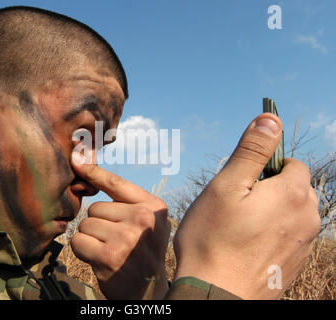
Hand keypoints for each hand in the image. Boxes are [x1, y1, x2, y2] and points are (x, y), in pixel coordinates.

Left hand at [70, 152, 170, 298]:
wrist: (149, 289)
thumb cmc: (143, 250)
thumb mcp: (145, 220)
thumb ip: (123, 198)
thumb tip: (84, 166)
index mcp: (153, 207)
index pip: (116, 183)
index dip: (93, 172)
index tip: (76, 158)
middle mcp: (143, 219)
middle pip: (95, 208)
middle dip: (98, 224)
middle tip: (115, 240)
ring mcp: (127, 237)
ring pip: (85, 224)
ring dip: (91, 238)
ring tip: (110, 250)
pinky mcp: (109, 255)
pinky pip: (78, 241)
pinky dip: (83, 250)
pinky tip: (100, 259)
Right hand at [173, 113, 319, 298]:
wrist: (216, 294)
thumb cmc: (214, 238)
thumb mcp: (227, 185)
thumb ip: (252, 150)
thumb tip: (271, 118)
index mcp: (293, 194)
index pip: (291, 163)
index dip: (264, 168)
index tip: (241, 183)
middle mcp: (308, 218)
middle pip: (293, 188)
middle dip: (268, 189)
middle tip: (235, 206)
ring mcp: (305, 243)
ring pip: (290, 212)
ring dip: (270, 212)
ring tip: (239, 227)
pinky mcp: (296, 262)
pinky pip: (288, 235)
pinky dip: (271, 234)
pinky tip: (247, 246)